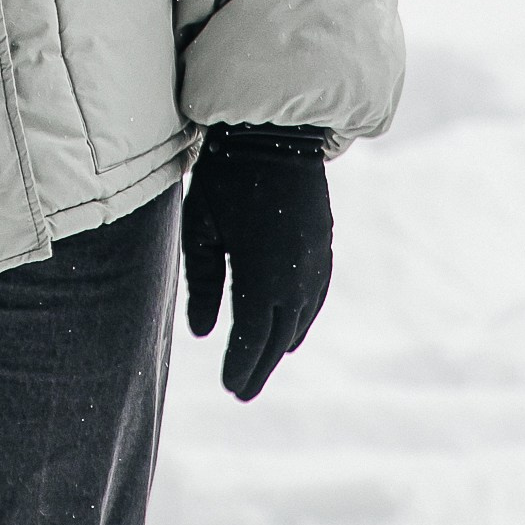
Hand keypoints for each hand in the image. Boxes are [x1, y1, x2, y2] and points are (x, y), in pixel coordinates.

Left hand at [181, 126, 332, 400]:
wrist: (275, 133)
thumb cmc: (225, 177)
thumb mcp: (201, 229)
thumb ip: (201, 283)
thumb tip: (200, 333)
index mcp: (262, 274)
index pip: (251, 337)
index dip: (240, 366)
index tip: (229, 388)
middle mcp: (295, 276)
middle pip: (278, 338)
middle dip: (259, 367)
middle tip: (242, 392)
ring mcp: (316, 262)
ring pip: (301, 320)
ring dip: (281, 345)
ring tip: (261, 364)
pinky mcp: (325, 248)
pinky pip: (316, 297)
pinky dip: (302, 319)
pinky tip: (290, 331)